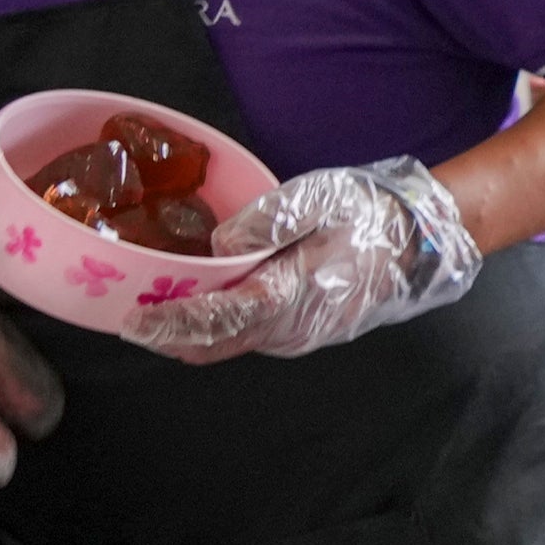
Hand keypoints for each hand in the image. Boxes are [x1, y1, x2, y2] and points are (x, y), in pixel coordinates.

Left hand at [138, 157, 484, 363]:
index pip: (218, 320)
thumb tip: (218, 244)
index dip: (169, 324)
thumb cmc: (369, 215)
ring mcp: (297, 337)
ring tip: (150, 307)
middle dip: (166, 336)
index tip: (130, 321)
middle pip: (213, 346)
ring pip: (227, 346)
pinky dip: (212, 328)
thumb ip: (268, 220)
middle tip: (125, 315)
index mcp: (293, 294)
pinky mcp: (301, 334)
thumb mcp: (321, 198)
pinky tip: (196, 304)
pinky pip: (245, 338)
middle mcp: (290, 328)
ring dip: (187, 333)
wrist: (419, 242)